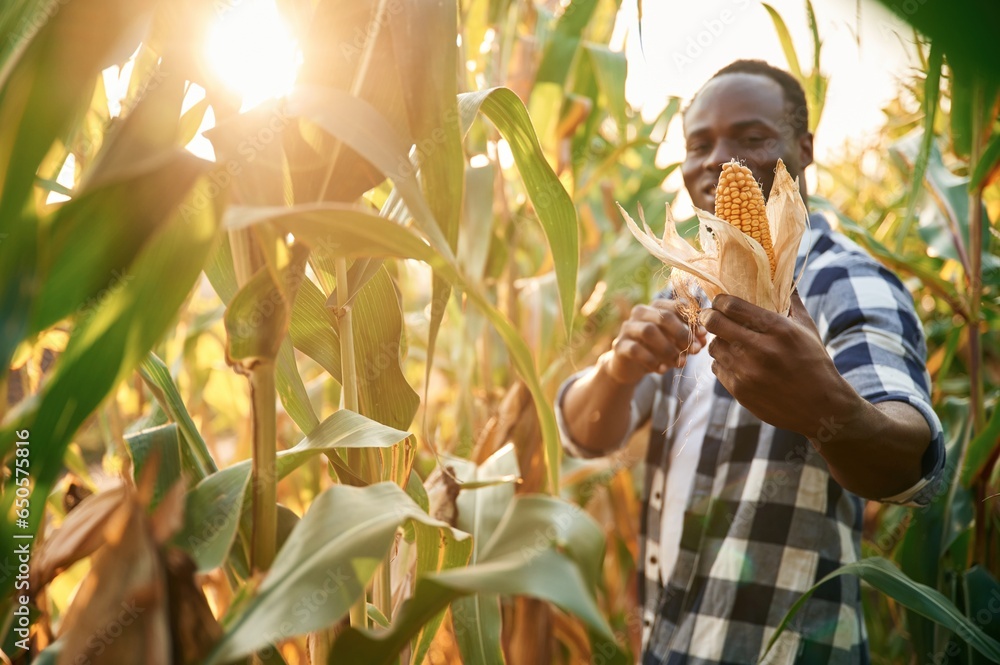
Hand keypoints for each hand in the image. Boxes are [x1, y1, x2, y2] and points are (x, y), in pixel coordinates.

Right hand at [604, 299, 706, 385]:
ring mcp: (627, 328)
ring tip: (680, 363)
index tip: (703, 335)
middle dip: (682, 333)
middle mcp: (640, 313)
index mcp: (656, 307)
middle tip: (694, 350)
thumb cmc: (656, 351)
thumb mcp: (675, 344)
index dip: (692, 319)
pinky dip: (652, 360)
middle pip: (663, 316)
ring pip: (648, 331)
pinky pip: (636, 349)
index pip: (676, 305)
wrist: (629, 367)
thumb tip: (703, 339)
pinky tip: (662, 370)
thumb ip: (689, 340)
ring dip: (668, 348)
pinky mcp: (619, 345)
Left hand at [700, 291, 858, 436]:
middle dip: (709, 317)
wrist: (822, 408)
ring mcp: (748, 372)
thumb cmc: (815, 362)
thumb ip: (791, 301)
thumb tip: (781, 276)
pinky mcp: (740, 391)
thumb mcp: (807, 328)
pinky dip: (722, 362)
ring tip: (729, 341)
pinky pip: (717, 368)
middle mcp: (761, 350)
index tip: (720, 301)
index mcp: (778, 329)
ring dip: (718, 341)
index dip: (720, 300)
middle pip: (714, 324)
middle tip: (711, 316)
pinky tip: (735, 361)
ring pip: (713, 347)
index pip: (732, 306)